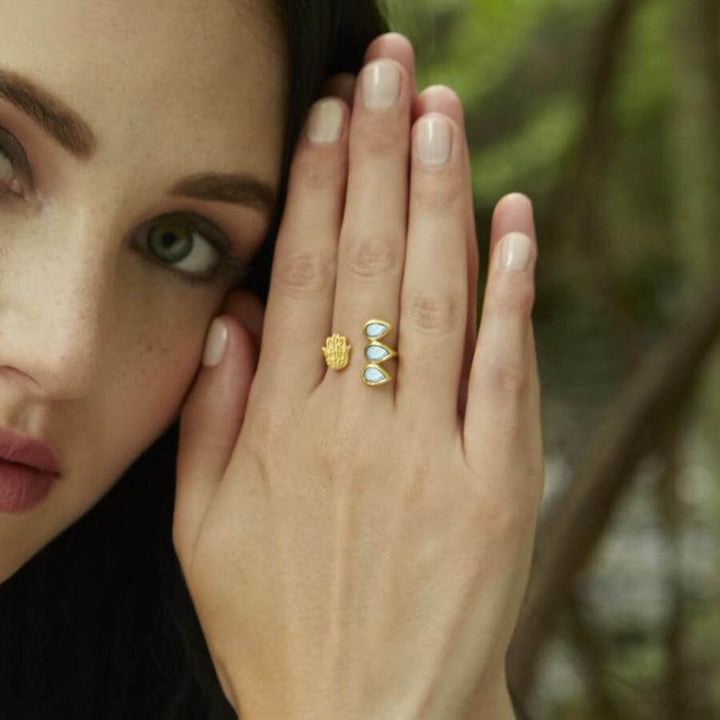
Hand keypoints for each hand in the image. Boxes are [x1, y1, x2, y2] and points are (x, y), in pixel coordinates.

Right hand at [173, 32, 542, 719]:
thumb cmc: (278, 626)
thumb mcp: (200, 531)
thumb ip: (212, 419)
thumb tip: (235, 320)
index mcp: (280, 433)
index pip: (306, 276)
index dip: (319, 188)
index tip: (328, 116)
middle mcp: (356, 428)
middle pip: (374, 262)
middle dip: (380, 153)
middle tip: (387, 69)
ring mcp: (434, 453)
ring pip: (442, 296)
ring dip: (443, 194)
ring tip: (440, 112)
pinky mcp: (499, 485)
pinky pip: (505, 368)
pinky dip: (513, 286)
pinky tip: (512, 217)